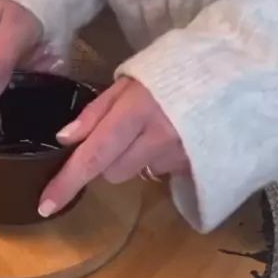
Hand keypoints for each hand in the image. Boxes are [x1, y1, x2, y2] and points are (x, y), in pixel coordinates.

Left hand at [38, 77, 189, 216]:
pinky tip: (172, 135)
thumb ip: (97, 110)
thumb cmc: (173, 72)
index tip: (46, 205)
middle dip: (107, 158)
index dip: (67, 182)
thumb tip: (65, 139)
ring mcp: (178, 156)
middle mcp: (157, 139)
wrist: (231, 76)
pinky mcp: (194, 166)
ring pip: (136, 174)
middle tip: (123, 130)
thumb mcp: (131, 80)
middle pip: (112, 172)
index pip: (93, 156)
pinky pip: (161, 172)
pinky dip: (158, 158)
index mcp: (136, 111)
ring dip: (135, 158)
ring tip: (153, 128)